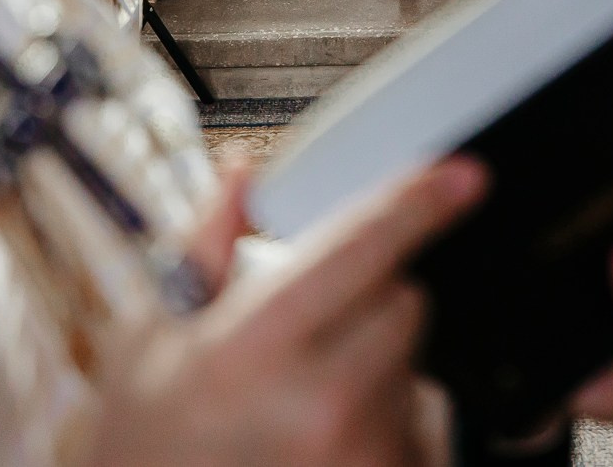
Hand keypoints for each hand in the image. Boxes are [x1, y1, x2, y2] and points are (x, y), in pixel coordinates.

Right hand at [92, 159, 487, 466]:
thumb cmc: (148, 444)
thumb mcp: (150, 341)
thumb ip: (205, 248)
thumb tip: (245, 174)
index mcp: (250, 352)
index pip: (356, 251)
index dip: (415, 204)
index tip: (464, 176)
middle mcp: (319, 405)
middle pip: (404, 301)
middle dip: (371, 296)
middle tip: (307, 334)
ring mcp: (360, 453)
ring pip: (415, 360)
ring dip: (379, 361)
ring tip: (305, 398)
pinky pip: (420, 421)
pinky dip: (390, 416)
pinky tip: (329, 436)